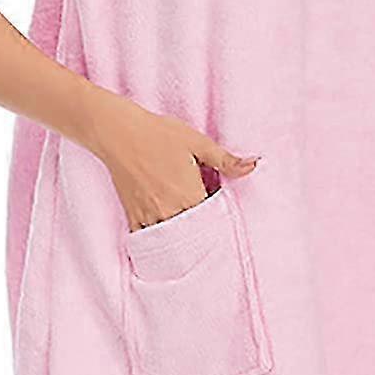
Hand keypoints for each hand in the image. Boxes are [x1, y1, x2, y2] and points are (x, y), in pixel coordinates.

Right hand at [93, 97, 261, 232]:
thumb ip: (226, 160)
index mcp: (190, 194)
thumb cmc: (160, 134)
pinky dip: (158, 242)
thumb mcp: (198, 142)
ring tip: (190, 237)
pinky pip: (148, 238)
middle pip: (193, 234)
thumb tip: (254, 165)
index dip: (219, 220)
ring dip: (182, 240)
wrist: (119, 132)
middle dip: (202, 233)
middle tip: (209, 230)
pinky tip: (166, 241)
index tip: (222, 215)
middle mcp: (170, 210)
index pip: (212, 220)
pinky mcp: (133, 214)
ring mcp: (149, 215)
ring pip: (171, 240)